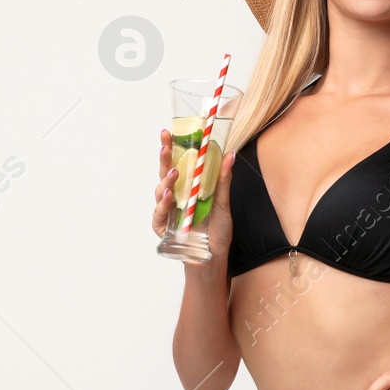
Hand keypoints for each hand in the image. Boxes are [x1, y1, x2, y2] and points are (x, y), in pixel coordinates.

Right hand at [152, 129, 236, 263]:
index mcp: (188, 187)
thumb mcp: (223, 203)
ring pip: (160, 192)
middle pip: (165, 173)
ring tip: (174, 173)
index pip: (178, 163)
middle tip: (165, 143)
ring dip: (166, 181)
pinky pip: (159, 214)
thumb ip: (223, 180)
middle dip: (164, 157)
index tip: (170, 131)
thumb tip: (230, 154)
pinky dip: (163, 205)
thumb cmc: (217, 232)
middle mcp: (175, 197)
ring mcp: (167, 212)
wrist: (213, 257)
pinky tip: (168, 197)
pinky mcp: (163, 228)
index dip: (173, 147)